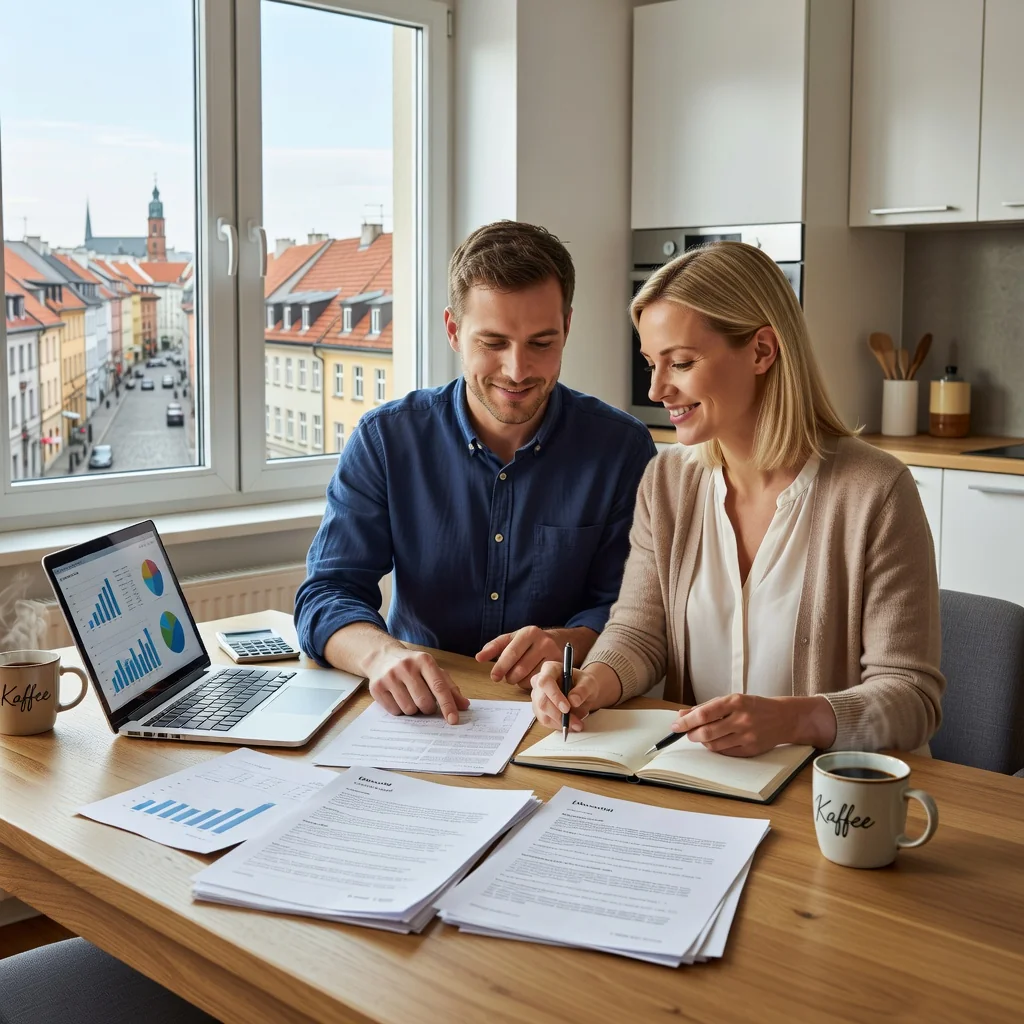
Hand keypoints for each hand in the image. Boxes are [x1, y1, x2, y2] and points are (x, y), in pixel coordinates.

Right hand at [366, 648, 470, 723]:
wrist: (382, 657)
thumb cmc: (413, 666)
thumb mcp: (432, 670)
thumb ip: (449, 687)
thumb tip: (464, 705)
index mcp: (424, 660)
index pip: (439, 687)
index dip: (447, 705)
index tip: (453, 720)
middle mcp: (406, 666)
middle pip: (424, 701)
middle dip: (428, 709)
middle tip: (426, 703)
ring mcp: (389, 676)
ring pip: (409, 709)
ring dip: (414, 710)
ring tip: (410, 697)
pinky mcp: (376, 687)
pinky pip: (394, 711)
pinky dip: (399, 710)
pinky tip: (398, 697)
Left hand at [476, 625, 562, 689]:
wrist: (557, 641)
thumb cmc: (528, 642)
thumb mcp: (511, 639)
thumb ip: (494, 647)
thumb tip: (479, 657)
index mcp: (529, 632)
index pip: (512, 653)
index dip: (501, 666)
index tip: (494, 677)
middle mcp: (544, 642)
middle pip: (520, 668)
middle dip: (509, 676)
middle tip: (507, 676)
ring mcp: (554, 655)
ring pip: (528, 677)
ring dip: (518, 681)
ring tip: (518, 674)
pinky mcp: (559, 668)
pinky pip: (538, 682)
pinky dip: (528, 683)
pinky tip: (529, 676)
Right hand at [529, 661, 621, 731]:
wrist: (581, 692)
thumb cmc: (583, 683)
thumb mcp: (588, 683)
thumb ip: (582, 690)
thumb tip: (573, 700)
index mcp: (549, 669)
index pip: (545, 682)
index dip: (554, 696)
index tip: (567, 708)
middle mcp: (539, 681)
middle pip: (542, 701)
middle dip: (558, 715)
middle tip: (575, 722)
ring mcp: (537, 696)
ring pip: (542, 714)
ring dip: (560, 722)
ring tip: (577, 724)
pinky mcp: (538, 709)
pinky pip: (545, 721)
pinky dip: (558, 725)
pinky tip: (570, 724)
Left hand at [673, 694, 836, 756]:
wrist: (784, 718)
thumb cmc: (754, 706)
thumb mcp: (732, 700)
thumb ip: (706, 707)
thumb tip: (682, 714)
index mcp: (735, 702)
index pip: (704, 713)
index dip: (686, 721)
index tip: (676, 725)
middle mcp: (742, 719)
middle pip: (706, 732)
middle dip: (691, 734)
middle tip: (686, 733)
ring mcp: (747, 736)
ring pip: (714, 744)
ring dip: (702, 741)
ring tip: (701, 736)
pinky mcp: (751, 749)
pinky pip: (725, 752)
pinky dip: (716, 748)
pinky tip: (716, 741)